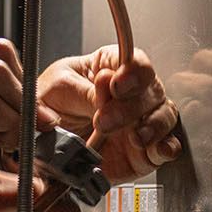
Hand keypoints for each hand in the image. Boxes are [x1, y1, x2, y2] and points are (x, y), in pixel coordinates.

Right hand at [0, 40, 56, 211]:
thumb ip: (26, 192)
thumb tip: (66, 208)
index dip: (26, 91)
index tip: (36, 131)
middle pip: (0, 53)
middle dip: (27, 91)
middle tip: (30, 131)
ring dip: (21, 105)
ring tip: (15, 142)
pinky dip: (12, 123)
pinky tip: (4, 151)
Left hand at [35, 44, 179, 186]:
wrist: (44, 148)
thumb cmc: (49, 110)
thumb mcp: (51, 94)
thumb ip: (77, 92)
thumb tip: (100, 89)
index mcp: (106, 68)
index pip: (131, 61)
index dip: (130, 71)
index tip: (115, 84)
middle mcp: (130, 93)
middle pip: (151, 88)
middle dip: (130, 105)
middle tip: (104, 120)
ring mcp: (140, 121)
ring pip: (165, 115)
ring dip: (152, 126)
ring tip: (133, 138)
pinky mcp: (144, 151)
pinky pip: (167, 146)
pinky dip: (167, 147)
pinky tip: (157, 149)